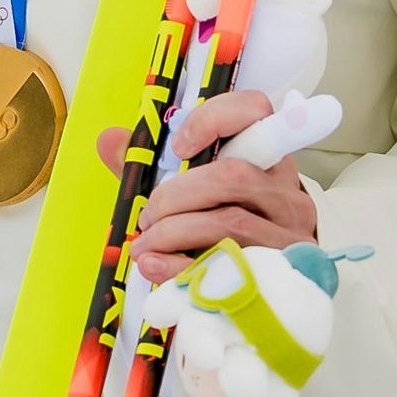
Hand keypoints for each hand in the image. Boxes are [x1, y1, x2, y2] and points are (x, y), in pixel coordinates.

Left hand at [127, 90, 321, 285]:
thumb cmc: (228, 225)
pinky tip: (155, 266)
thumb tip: (109, 140)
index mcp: (266, 158)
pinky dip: (181, 267)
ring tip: (144, 245)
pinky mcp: (278, 274)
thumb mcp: (199, 190)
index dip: (213, 120)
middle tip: (147, 216)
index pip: (255, 112)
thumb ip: (155, 165)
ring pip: (229, 224)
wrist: (274, 284)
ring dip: (172, 232)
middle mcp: (285, 192)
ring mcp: (287, 235)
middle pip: (232, 176)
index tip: (179, 146)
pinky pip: (226, 267)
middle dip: (175, 196)